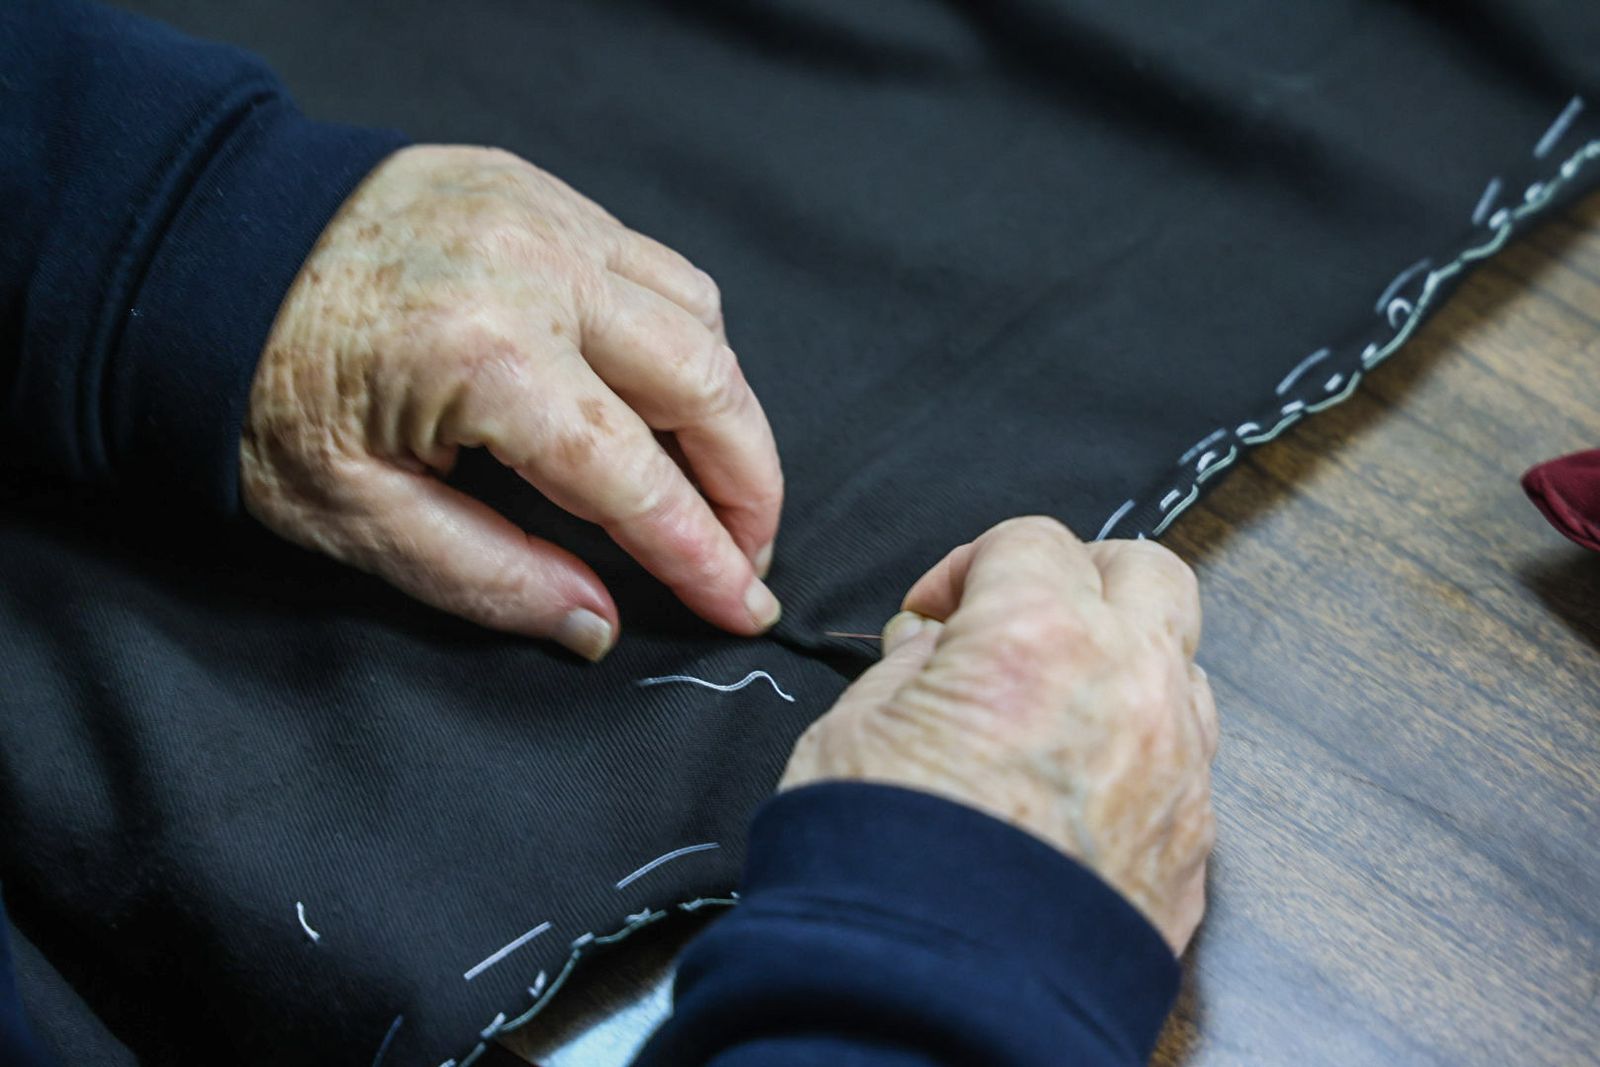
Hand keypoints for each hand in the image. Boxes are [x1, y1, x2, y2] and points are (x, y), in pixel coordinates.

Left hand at [241, 145, 782, 658]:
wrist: (191, 250)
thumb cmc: (253, 389)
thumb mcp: (349, 514)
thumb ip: (487, 576)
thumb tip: (597, 624)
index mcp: (486, 360)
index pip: (637, 481)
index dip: (703, 556)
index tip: (746, 607)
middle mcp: (539, 272)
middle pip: (707, 385)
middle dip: (749, 484)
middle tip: (748, 552)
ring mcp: (546, 216)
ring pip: (696, 315)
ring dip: (724, 404)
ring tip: (708, 477)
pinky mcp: (539, 189)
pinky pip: (653, 264)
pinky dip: (681, 334)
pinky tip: (659, 387)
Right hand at [781, 517, 1216, 952]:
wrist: (937, 1002)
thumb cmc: (884, 863)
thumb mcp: (851, 730)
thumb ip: (907, 667)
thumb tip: (931, 648)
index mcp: (1041, 635)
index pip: (1031, 539)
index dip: (970, 565)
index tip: (932, 614)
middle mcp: (1132, 685)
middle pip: (1149, 571)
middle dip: (1083, 576)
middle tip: (1020, 618)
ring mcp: (1178, 767)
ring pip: (1184, 664)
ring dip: (1124, 662)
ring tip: (1052, 709)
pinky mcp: (1194, 846)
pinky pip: (1185, 761)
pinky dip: (1138, 749)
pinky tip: (1076, 786)